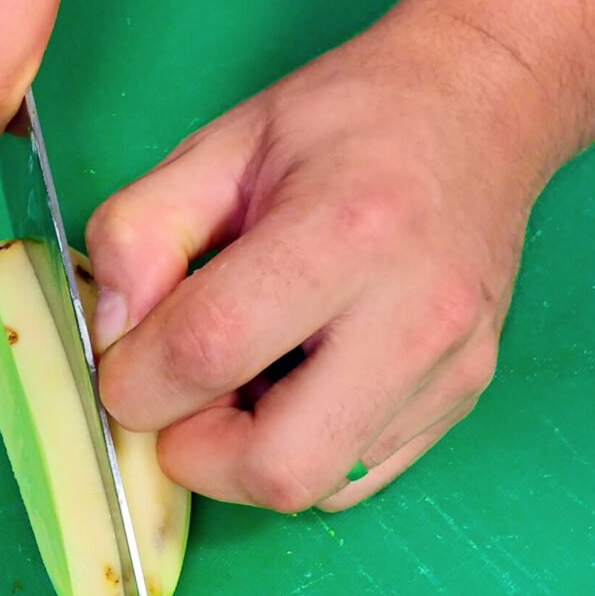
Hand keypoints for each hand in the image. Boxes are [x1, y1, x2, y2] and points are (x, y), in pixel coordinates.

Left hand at [88, 4, 555, 512]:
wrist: (481, 107)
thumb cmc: (347, 123)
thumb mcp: (219, 146)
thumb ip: (140, 232)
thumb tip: (112, 339)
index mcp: (345, 230)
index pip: (210, 351)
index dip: (136, 380)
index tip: (124, 364)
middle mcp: (414, 315)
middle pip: (278, 469)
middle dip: (196, 455)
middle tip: (180, 399)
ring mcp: (450, 369)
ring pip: (314, 488)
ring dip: (246, 456)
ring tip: (245, 377)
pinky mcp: (462, 399)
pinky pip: (354, 479)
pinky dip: (300, 452)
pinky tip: (295, 385)